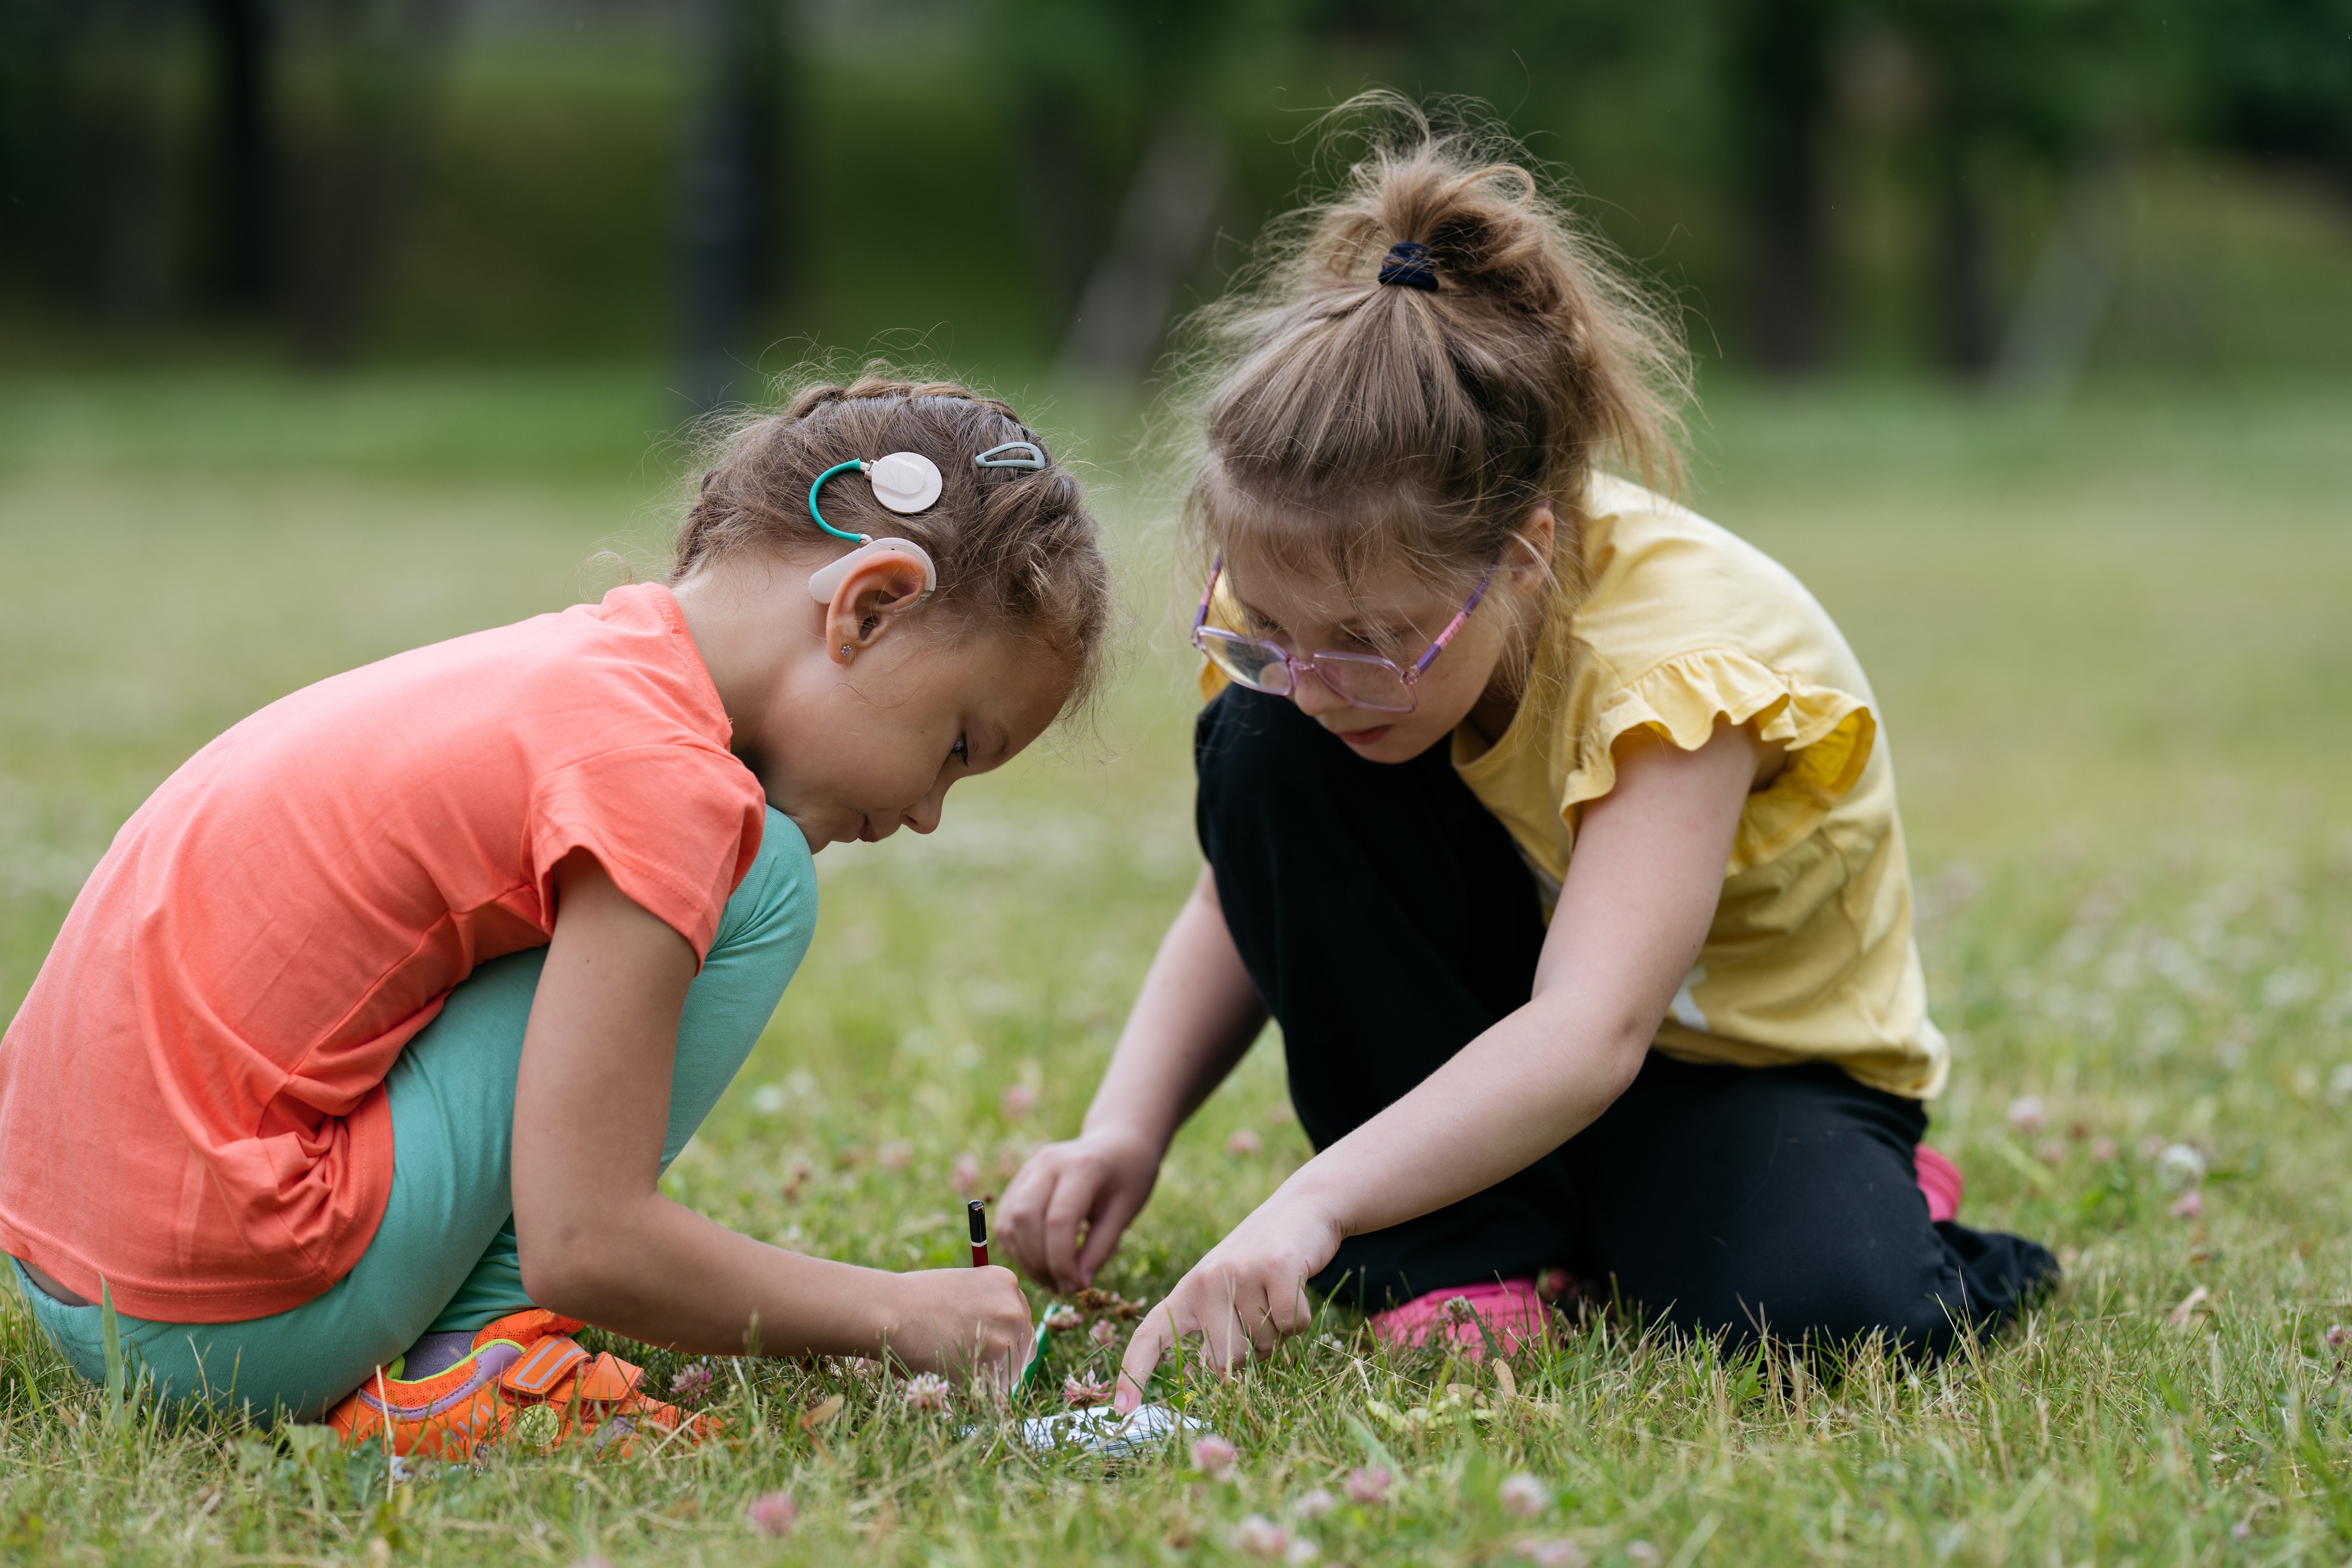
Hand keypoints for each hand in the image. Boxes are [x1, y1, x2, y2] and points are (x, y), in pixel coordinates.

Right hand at [876, 1265, 1034, 1392]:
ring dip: (990, 1375)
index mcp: (1007, 1283)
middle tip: (975, 1361)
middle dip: (1004, 1356)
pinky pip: (995, 1389)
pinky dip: (977, 1389)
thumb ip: (987, 1306)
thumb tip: (1000, 1334)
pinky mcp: (995, 1369)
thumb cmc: (915, 1299)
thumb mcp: (962, 1287)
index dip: (1004, 1333)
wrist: (893, 1312)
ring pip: (1011, 1370)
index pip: (1021, 1317)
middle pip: (1024, 1344)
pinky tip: (953, 1375)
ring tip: (956, 1365)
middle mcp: (1014, 1309)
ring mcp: (1006, 1339)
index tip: (986, 1340)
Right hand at [999, 1125, 1161, 1291]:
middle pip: (1025, 1219)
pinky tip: (1042, 1261)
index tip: (1076, 1287)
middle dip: (1039, 1262)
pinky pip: (1006, 1221)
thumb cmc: (1128, 1179)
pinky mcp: (1019, 1180)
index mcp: (1082, 1166)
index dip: (1062, 1261)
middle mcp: (1048, 1163)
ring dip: (1026, 1260)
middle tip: (1063, 1287)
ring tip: (1053, 1278)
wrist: (1117, 1144)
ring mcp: (1029, 1169)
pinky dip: (1019, 1248)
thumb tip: (1075, 1285)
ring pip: (1009, 1222)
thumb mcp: (1125, 1213)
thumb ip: (1100, 1249)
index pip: (1058, 1220)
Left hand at [1113, 1186, 1343, 1411]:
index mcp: (1187, 1291)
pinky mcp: (1277, 1265)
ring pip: (1265, 1345)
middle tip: (1259, 1317)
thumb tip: (1211, 1374)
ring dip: (1278, 1332)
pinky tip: (1295, 1285)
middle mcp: (1205, 1280)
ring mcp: (1240, 1271)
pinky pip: (1293, 1325)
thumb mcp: (1225, 1292)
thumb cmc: (1260, 1262)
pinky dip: (1301, 1317)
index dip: (1133, 1372)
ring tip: (1276, 1294)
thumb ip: (1213, 1330)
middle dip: (1249, 1356)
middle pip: (1225, 1361)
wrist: (1302, 1207)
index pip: (1150, 1335)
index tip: (1122, 1409)